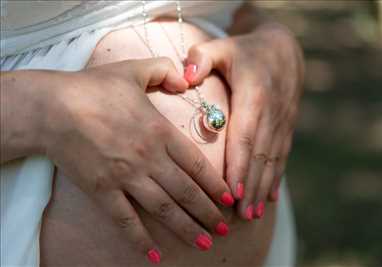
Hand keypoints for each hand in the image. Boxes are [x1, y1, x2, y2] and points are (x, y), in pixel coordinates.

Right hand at [41, 58, 233, 262]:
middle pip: (185, 191)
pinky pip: (125, 220)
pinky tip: (155, 255)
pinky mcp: (103, 191)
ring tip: (206, 243)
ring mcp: (126, 177)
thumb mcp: (134, 69)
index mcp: (159, 131)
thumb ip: (165, 71)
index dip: (214, 184)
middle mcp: (148, 158)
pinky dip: (140, 239)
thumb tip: (186, 81)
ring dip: (186, 228)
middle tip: (226, 229)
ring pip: (164, 209)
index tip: (228, 199)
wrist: (53, 108)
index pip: (196, 164)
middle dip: (208, 212)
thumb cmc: (94, 88)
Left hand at [184, 24, 303, 219]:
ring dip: (263, 188)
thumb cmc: (244, 51)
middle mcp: (272, 113)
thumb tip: (187, 77)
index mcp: (254, 95)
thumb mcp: (222, 46)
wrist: (284, 49)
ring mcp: (283, 122)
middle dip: (251, 187)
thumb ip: (202, 57)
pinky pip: (282, 156)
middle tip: (240, 216)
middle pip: (260, 156)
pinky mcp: (287, 127)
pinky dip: (275, 178)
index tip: (233, 193)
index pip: (246, 136)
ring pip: (273, 160)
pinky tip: (269, 199)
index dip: (240, 165)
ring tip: (252, 215)